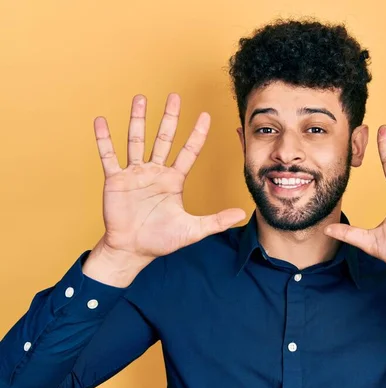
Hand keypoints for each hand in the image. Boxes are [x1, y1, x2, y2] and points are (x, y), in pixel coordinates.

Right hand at [92, 93, 245, 270]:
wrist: (133, 250)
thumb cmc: (161, 240)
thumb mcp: (193, 230)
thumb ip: (217, 220)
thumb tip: (242, 214)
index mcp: (174, 180)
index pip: (188, 151)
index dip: (197, 134)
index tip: (205, 115)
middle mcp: (155, 172)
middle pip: (164, 138)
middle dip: (170, 117)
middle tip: (174, 97)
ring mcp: (135, 174)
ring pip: (137, 140)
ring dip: (138, 120)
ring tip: (140, 98)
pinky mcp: (116, 180)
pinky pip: (109, 156)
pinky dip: (104, 139)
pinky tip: (101, 121)